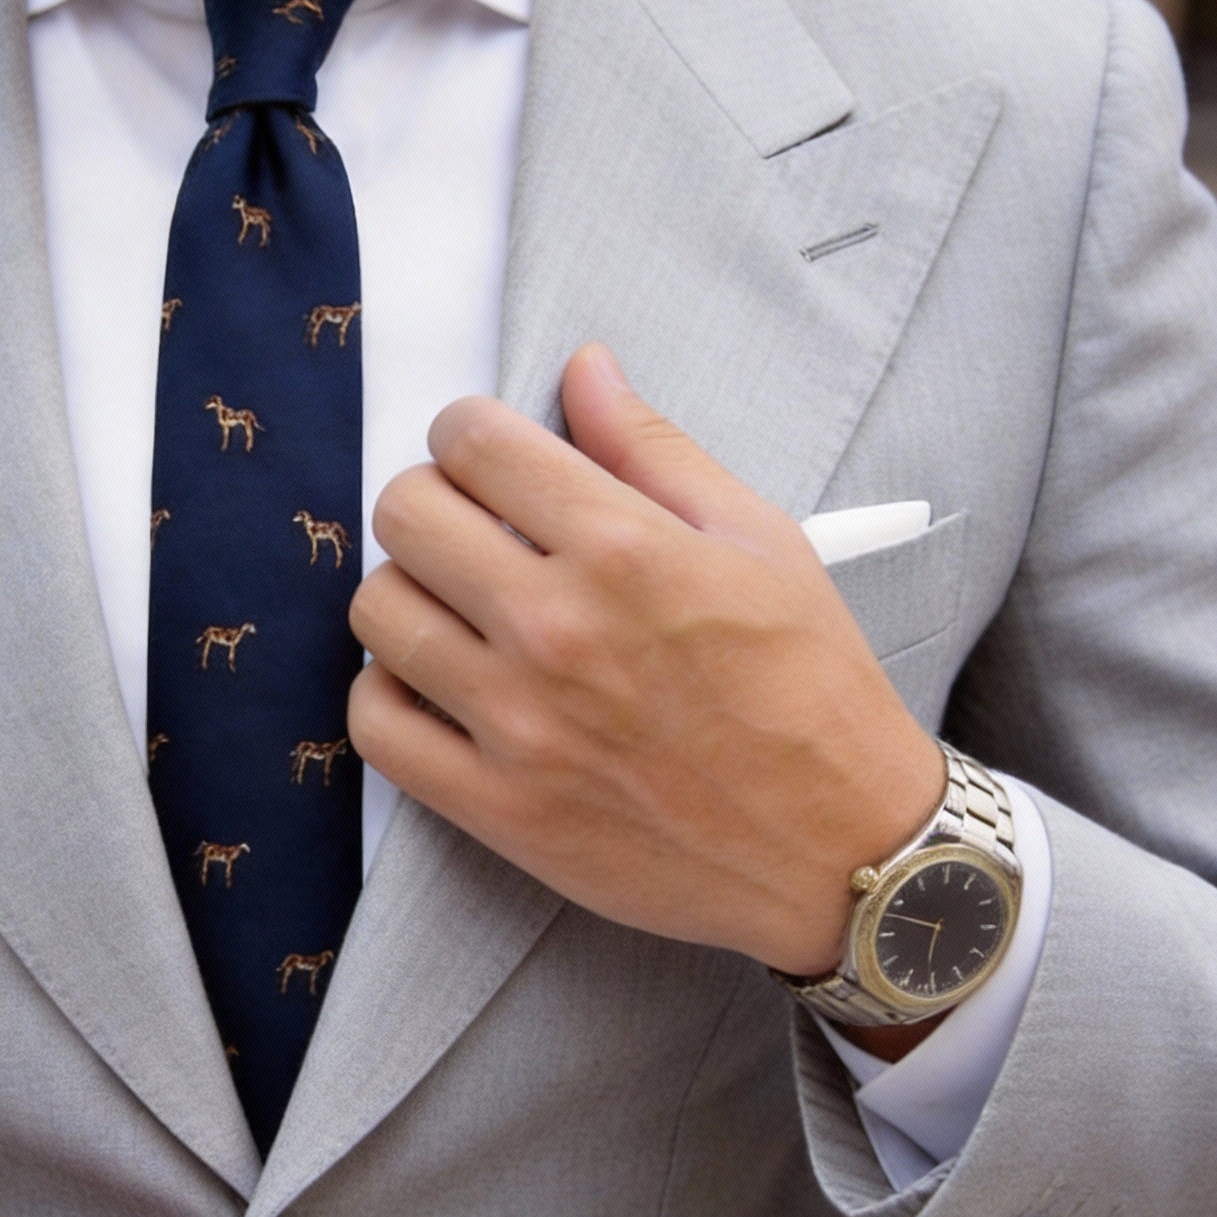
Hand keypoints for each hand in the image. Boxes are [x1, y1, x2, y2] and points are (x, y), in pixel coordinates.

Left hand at [347, 344, 944, 977]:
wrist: (841, 850)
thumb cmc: (811, 690)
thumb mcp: (761, 542)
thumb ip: (655, 449)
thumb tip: (583, 367)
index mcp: (624, 549)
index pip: (472, 441)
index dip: (468, 432)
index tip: (486, 456)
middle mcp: (557, 629)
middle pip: (405, 515)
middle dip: (430, 500)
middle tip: (470, 528)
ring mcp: (517, 723)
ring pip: (377, 612)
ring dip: (406, 593)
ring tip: (456, 608)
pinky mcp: (496, 806)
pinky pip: (375, 726)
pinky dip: (387, 694)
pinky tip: (434, 683)